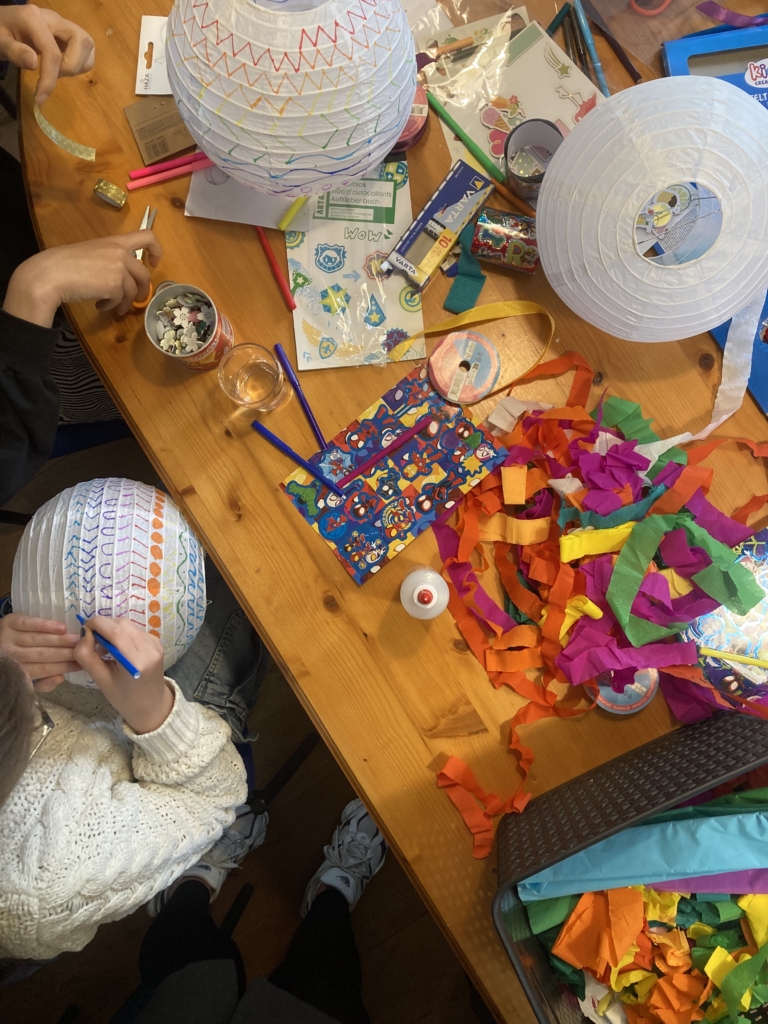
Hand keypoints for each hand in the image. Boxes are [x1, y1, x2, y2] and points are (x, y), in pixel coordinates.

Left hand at [0, 5, 94, 103]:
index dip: (50, 78)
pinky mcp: (69, 35)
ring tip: (57, 70)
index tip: (41, 99)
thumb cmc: (0, 32)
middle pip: (83, 41)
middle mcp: (55, 19)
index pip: (53, 52)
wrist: (2, 23)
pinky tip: (61, 66)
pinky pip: (86, 51)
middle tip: (54, 75)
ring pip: (88, 46)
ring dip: (77, 66)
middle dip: (72, 66)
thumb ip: (14, 51)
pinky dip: (79, 64)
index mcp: (35, 18)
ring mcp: (64, 25)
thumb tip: (33, 64)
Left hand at [0, 612, 78, 687]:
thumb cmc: (16, 663)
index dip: (64, 667)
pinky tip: (61, 628)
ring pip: (37, 640)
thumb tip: (61, 678)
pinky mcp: (9, 622)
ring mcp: (8, 637)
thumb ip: (43, 683)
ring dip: (59, 640)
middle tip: (83, 650)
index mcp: (16, 671)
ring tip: (77, 639)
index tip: (82, 664)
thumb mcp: (27, 678)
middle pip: (42, 655)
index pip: (43, 670)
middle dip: (65, 653)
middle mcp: (10, 655)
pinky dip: (45, 626)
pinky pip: (28, 624)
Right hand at [2, 231, 162, 326]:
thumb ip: (110, 260)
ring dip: (124, 302)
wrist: (51, 274)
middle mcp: (120, 253)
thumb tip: (122, 279)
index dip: (156, 250)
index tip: (153, 263)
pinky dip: (111, 306)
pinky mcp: (115, 285)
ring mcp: (119, 269)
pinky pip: (120, 300)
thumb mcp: (92, 253)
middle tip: (134, 299)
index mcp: (115, 241)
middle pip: (144, 274)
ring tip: (112, 307)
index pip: (147, 236)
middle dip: (141, 289)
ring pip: (133, 291)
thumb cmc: (66, 263)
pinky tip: (100, 306)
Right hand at [74, 615, 173, 733]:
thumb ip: (88, 656)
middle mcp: (150, 648)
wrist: (151, 705)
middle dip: (103, 626)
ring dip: (113, 630)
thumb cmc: (124, 698)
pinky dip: (123, 634)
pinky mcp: (157, 642)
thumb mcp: (100, 680)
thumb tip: (84, 633)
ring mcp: (156, 644)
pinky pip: (135, 630)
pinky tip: (118, 649)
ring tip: (105, 648)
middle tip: (92, 641)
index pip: (114, 630)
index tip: (84, 631)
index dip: (96, 624)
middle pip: (121, 624)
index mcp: (136, 661)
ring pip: (128, 625)